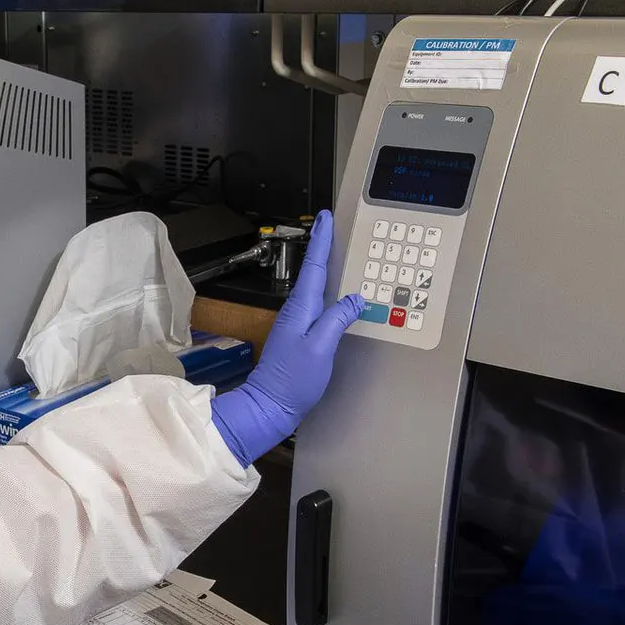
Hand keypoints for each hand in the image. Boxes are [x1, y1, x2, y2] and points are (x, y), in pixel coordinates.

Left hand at [210, 209, 365, 465]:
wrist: (268, 407)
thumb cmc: (292, 381)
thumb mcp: (320, 348)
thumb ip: (337, 320)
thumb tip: (356, 299)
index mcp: (301, 308)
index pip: (315, 267)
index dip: (321, 241)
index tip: (325, 217)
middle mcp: (296, 311)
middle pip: (314, 272)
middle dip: (323, 248)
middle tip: (333, 226)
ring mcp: (297, 324)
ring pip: (315, 288)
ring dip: (325, 267)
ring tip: (338, 252)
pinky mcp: (300, 337)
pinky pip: (317, 305)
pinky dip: (328, 291)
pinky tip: (336, 294)